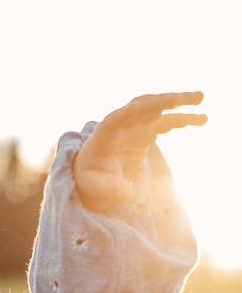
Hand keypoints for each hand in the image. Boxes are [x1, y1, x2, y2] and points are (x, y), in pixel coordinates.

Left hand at [73, 91, 205, 212]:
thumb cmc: (91, 180)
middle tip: (179, 98)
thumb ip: (111, 189)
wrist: (95, 175)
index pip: (112, 122)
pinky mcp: (146, 131)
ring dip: (178, 102)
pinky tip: (201, 118)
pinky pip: (166, 121)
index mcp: (103, 137)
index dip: (122, 115)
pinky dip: (182, 119)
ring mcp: (135, 126)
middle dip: (159, 101)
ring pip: (157, 109)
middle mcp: (121, 125)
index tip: (134, 108)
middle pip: (140, 107)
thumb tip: (127, 195)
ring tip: (201, 97)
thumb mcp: (96, 187)